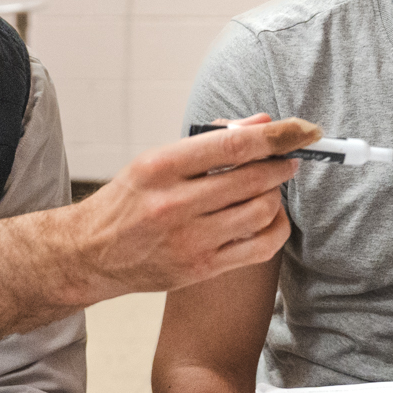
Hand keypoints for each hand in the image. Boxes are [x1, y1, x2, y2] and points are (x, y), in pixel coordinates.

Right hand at [62, 114, 318, 298]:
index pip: (233, 145)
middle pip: (254, 179)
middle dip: (282, 165)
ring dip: (277, 195)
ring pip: (261, 212)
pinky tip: (269, 217)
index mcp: (160, 167)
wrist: (91, 254)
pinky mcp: (202, 268)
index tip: (301, 130)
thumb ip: (210, 142)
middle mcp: (174, 204)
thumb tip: (262, 123)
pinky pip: (260, 247)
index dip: (277, 136)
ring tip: (270, 187)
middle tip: (288, 159)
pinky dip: (275, 227)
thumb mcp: (156, 160)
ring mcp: (189, 240)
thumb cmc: (128, 201)